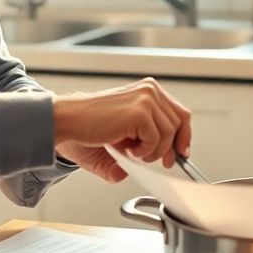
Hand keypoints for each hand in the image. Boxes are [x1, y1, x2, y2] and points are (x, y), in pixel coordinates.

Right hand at [52, 78, 191, 180]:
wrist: (68, 121)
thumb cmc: (91, 126)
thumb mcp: (127, 132)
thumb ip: (148, 140)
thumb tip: (167, 157)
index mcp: (148, 90)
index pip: (179, 112)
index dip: (183, 135)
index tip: (182, 152)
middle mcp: (149, 90)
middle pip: (180, 122)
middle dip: (172, 147)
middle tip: (163, 162)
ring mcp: (146, 99)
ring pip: (169, 134)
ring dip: (153, 151)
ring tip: (133, 152)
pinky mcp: (140, 113)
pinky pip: (156, 140)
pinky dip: (144, 152)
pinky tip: (127, 149)